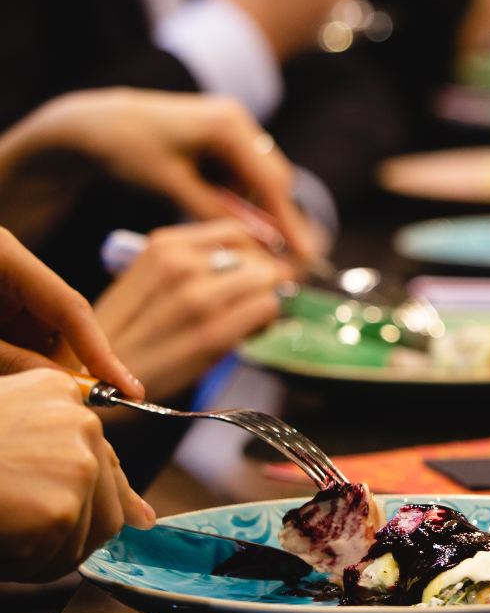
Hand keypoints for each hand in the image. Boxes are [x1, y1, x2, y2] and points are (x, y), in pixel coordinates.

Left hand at [0, 88, 318, 260]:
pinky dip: (230, 194)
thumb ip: (213, 212)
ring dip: (245, 204)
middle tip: (268, 252)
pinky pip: (240, 173)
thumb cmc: (126, 149)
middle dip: (269, 215)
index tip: (303, 253)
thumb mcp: (170, 184)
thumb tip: (253, 244)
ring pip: (257, 178)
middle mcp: (237, 121)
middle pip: (272, 179)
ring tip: (207, 216)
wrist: (92, 122)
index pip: (271, 182)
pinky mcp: (222, 135)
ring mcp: (231, 125)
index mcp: (227, 126)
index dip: (289, 221)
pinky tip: (202, 199)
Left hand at [0, 227, 143, 397]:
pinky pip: (27, 335)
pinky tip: (13, 372)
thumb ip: (13, 359)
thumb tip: (66, 386)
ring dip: (42, 366)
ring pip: (47, 333)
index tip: (125, 388)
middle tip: (72, 403)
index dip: (100, 352)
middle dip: (66, 365)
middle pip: (64, 322)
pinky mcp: (1, 303)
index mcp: (5, 256)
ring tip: (22, 382)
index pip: (71, 306)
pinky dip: (26, 360)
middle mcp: (15, 268)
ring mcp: (8, 285)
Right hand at [0, 369, 154, 582]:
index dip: (106, 490)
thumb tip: (137, 512)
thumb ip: (52, 445)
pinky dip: (34, 565)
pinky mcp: (64, 506)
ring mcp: (78, 462)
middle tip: (24, 532)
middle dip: (73, 523)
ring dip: (52, 547)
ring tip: (7, 535)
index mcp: (58, 391)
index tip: (128, 515)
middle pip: (107, 493)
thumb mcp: (4, 420)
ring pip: (94, 527)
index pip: (101, 450)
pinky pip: (65, 556)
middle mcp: (81, 420)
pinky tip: (4, 546)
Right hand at [94, 221, 292, 400]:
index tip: (257, 273)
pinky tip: (249, 334)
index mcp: (165, 246)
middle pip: (258, 258)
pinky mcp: (212, 332)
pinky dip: (267, 321)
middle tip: (258, 302)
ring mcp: (196, 297)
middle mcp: (181, 264)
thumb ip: (196, 264)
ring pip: (267, 282)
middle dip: (267, 280)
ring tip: (251, 319)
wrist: (97, 378)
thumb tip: (258, 262)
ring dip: (268, 300)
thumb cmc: (128, 333)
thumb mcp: (152, 280)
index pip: (238, 233)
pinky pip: (266, 310)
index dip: (256, 254)